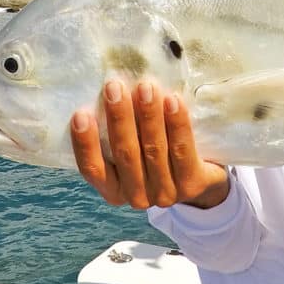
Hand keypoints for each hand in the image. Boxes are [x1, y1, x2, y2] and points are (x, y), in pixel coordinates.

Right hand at [70, 80, 229, 209]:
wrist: (203, 177)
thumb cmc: (154, 154)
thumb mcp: (131, 151)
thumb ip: (116, 134)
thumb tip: (104, 94)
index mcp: (113, 191)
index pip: (93, 169)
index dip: (85, 144)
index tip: (80, 114)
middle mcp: (137, 197)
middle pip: (125, 154)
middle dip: (119, 118)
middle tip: (114, 87)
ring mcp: (165, 193)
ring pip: (154, 149)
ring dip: (148, 115)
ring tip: (145, 86)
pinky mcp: (192, 184)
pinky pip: (182, 150)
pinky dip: (176, 123)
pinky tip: (172, 100)